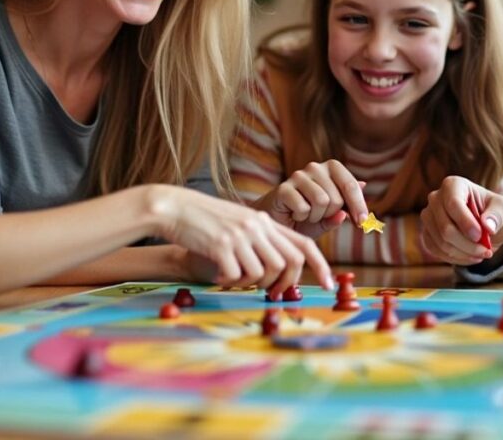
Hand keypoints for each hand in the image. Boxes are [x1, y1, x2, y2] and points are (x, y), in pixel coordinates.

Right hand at [152, 186, 332, 295]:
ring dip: (251, 283)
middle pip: (290, 262)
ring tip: (233, 277)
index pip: (304, 243)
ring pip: (264, 272)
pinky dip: (229, 282)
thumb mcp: (239, 224)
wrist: (174, 207)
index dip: (321, 266)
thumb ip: (259, 241)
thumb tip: (275, 273)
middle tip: (271, 293)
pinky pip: (237, 276)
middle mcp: (257, 226)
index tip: (329, 285)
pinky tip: (217, 274)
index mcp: (264, 220)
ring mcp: (240, 235)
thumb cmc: (205, 221)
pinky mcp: (221, 245)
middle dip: (285, 283)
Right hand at [255, 159, 367, 238]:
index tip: (362, 223)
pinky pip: (303, 207)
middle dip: (330, 214)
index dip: (359, 206)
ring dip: (315, 216)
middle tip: (318, 215)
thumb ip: (347, 205)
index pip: (351, 185)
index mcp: (332, 169)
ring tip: (306, 214)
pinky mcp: (283, 187)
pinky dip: (301, 217)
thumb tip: (362, 186)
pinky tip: (294, 214)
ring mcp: (298, 175)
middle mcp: (316, 167)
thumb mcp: (331, 217)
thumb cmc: (308, 218)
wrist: (278, 223)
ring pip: (321, 201)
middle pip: (337, 198)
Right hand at [419, 176, 502, 265]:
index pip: (453, 204)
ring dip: (464, 253)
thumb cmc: (494, 212)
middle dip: (468, 244)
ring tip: (482, 254)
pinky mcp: (427, 234)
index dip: (466, 223)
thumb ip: (497, 215)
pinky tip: (470, 256)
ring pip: (441, 242)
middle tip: (486, 251)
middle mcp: (436, 198)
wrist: (486, 226)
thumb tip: (488, 226)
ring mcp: (428, 216)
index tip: (480, 236)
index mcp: (453, 184)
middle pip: (445, 227)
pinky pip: (437, 251)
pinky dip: (456, 258)